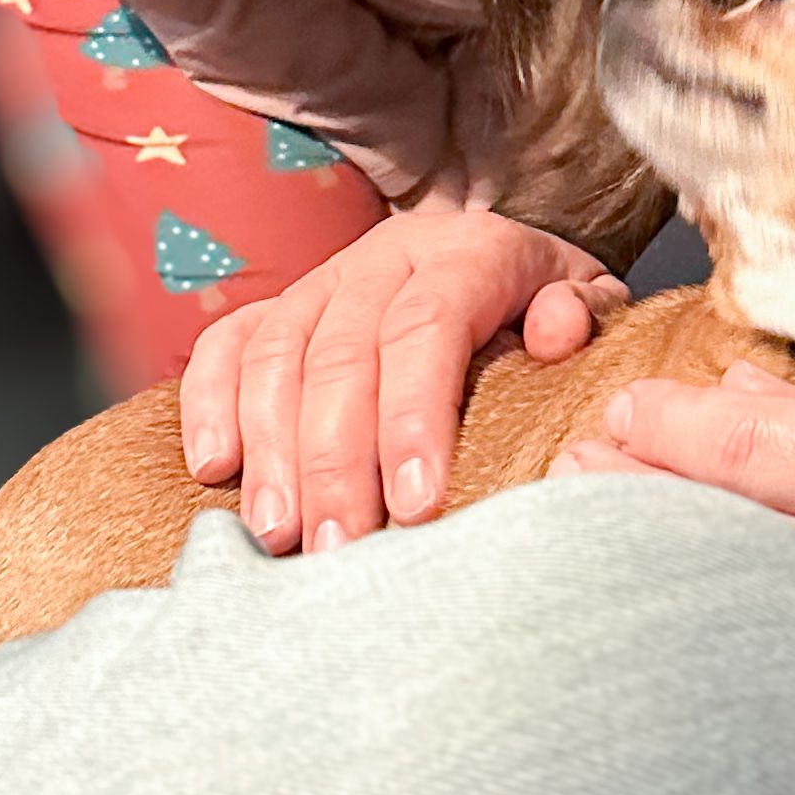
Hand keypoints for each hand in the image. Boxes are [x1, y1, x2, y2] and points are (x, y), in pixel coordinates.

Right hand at [180, 201, 625, 551]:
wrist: (497, 246)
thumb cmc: (544, 301)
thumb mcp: (585, 298)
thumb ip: (580, 314)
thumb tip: (557, 331)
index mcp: (469, 253)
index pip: (429, 327)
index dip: (415, 417)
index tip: (416, 508)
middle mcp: (386, 260)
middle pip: (343, 355)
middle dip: (335, 461)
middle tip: (340, 549)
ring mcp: (323, 281)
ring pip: (277, 354)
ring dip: (270, 449)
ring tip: (278, 533)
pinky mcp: (276, 304)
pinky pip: (225, 342)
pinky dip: (208, 401)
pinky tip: (214, 468)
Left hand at [563, 367, 794, 794]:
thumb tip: (736, 397)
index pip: (766, 443)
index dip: (675, 425)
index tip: (624, 413)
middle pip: (726, 528)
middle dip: (634, 496)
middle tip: (572, 473)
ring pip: (728, 613)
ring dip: (649, 573)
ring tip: (588, 544)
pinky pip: (758, 686)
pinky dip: (701, 652)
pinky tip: (656, 634)